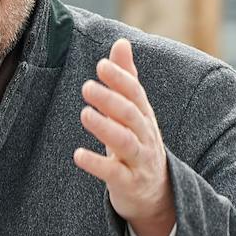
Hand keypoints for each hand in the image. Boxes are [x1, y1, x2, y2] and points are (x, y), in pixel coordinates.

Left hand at [74, 38, 174, 235]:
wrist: (156, 194)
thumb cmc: (139, 144)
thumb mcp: (134, 112)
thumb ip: (127, 78)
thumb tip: (120, 42)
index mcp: (144, 117)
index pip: (136, 94)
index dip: (121, 79)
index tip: (102, 66)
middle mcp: (145, 137)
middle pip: (131, 115)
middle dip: (111, 100)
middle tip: (87, 87)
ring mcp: (139, 161)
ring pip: (126, 142)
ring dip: (105, 128)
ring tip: (85, 114)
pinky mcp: (128, 183)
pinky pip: (114, 173)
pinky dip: (97, 164)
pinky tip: (78, 155)